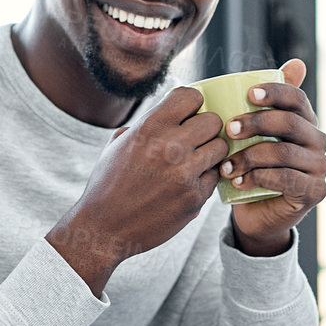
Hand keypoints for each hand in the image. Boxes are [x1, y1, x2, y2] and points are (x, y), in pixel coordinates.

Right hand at [47, 87, 228, 293]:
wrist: (104, 229)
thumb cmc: (108, 185)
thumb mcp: (118, 145)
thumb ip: (145, 125)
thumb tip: (168, 111)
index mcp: (149, 127)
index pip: (191, 96)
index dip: (192, 105)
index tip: (187, 116)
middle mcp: (170, 146)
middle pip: (214, 121)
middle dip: (205, 129)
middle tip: (195, 141)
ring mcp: (186, 173)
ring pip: (221, 148)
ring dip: (210, 153)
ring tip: (195, 161)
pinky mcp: (195, 197)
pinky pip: (216, 177)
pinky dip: (205, 178)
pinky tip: (188, 183)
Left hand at [220, 58, 325, 253]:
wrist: (256, 213)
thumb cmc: (254, 167)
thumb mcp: (254, 134)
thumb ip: (264, 103)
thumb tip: (296, 63)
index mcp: (305, 121)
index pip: (296, 99)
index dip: (274, 92)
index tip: (248, 94)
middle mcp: (318, 141)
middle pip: (290, 123)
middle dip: (256, 123)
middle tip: (228, 129)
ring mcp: (320, 167)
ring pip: (284, 153)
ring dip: (250, 157)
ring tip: (225, 165)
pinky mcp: (315, 192)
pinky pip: (286, 179)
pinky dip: (258, 179)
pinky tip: (237, 181)